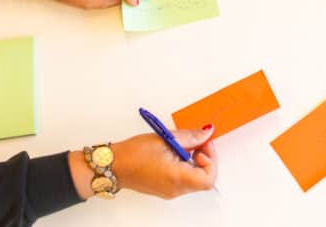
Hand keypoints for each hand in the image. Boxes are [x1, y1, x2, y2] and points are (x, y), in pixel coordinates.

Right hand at [69, 126, 217, 200]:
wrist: (114, 166)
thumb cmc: (133, 154)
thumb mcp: (165, 139)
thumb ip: (190, 137)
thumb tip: (207, 133)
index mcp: (176, 178)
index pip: (208, 178)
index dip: (211, 159)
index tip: (204, 143)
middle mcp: (175, 189)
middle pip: (204, 178)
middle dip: (205, 158)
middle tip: (197, 142)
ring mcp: (171, 191)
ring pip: (196, 179)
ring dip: (197, 161)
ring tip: (183, 146)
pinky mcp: (166, 189)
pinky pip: (186, 179)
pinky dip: (188, 166)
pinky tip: (178, 153)